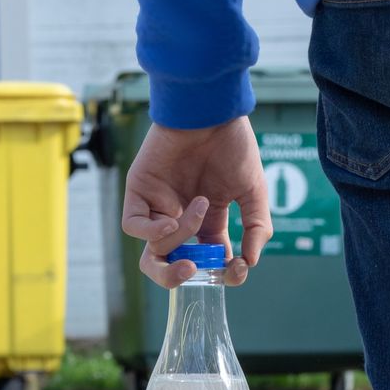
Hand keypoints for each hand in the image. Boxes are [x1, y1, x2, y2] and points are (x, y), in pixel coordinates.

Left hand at [122, 116, 271, 287]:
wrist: (211, 112)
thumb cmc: (232, 144)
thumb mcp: (253, 189)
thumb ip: (255, 226)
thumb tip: (251, 262)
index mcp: (206, 220)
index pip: (207, 259)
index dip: (219, 272)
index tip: (235, 268)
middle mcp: (179, 217)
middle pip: (167, 263)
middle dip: (176, 277)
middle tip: (194, 270)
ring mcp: (157, 206)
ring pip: (154, 248)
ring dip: (181, 236)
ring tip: (200, 206)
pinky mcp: (139, 192)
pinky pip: (134, 227)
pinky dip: (153, 233)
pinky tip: (172, 222)